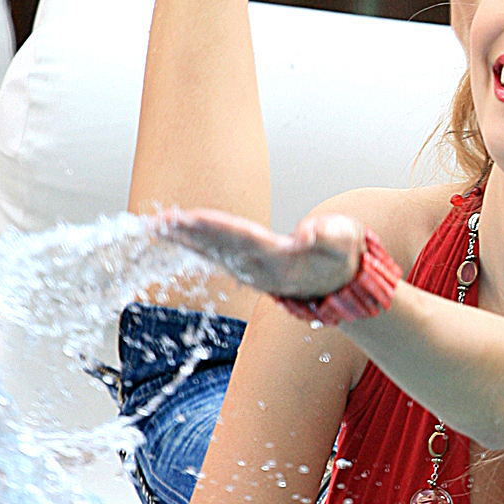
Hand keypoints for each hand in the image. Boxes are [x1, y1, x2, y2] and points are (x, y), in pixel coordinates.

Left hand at [161, 209, 362, 298]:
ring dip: (185, 240)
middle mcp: (262, 269)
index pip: (243, 240)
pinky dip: (194, 242)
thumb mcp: (345, 242)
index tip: (190, 219)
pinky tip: (176, 233)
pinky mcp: (249, 268)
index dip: (215, 228)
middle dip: (189, 235)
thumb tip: (309, 234)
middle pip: (220, 248)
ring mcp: (253, 272)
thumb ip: (329, 237)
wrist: (343, 284)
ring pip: (214, 253)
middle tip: (159, 223)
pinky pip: (216, 254)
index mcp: (282, 261)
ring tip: (158, 226)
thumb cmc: (342, 255)